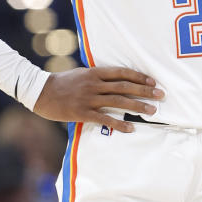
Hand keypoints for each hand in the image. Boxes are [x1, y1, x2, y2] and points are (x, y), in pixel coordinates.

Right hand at [34, 66, 163, 131]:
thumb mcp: (81, 74)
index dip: (139, 77)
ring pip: (118, 102)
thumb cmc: (61, 83)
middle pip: (125, 87)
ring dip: (137, 107)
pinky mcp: (83, 112)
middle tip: (161, 95)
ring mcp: (89, 98)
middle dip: (145, 91)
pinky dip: (119, 124)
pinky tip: (130, 129)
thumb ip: (97, 77)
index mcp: (94, 73)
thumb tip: (115, 79)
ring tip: (152, 111)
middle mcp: (94, 84)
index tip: (153, 82)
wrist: (40, 92)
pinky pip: (104, 119)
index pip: (122, 73)